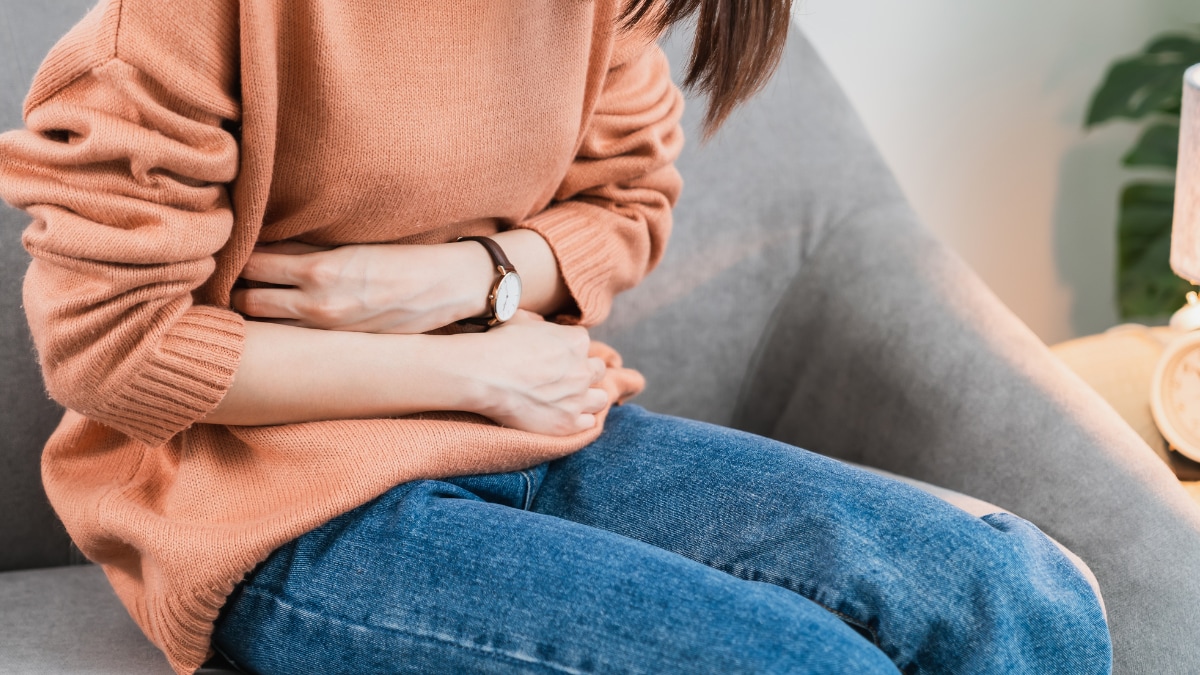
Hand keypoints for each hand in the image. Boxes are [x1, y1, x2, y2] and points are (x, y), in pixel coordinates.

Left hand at [231, 240, 492, 333]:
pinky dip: (277, 332)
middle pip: (247, 299)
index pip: (252, 262)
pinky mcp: (339, 345)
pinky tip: (272, 326)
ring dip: (250, 317)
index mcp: (318, 267)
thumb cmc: (403, 258)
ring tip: (244, 306)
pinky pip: (291, 341)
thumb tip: (266, 243)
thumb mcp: (352, 243)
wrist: (448, 287)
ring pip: (263, 328)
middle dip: (233, 290)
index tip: (227, 252)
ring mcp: (326, 329)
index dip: (235, 257)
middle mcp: (316, 303)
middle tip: (226, 281)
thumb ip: (309, 247)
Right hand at [461, 311, 607, 434]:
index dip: (570, 350)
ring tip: (571, 399)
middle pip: (598, 371)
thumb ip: (539, 323)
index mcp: (577, 341)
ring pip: (600, 399)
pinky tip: (564, 416)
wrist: (483, 376)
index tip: (557, 357)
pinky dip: (579, 420)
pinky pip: (588, 423)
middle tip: (566, 378)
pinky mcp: (568, 423)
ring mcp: (578, 398)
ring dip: (589, 397)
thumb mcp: (521, 319)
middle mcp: (583, 370)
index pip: (584, 343)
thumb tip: (540, 326)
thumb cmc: (498, 344)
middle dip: (584, 372)